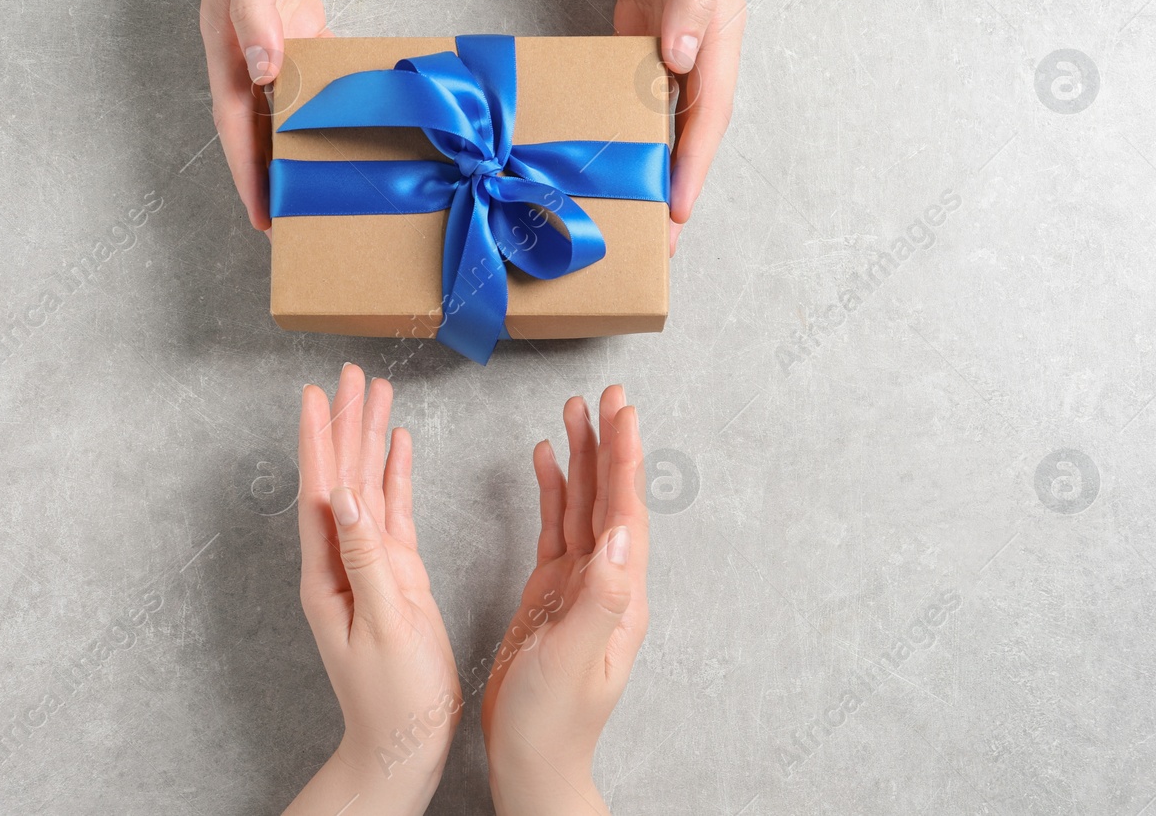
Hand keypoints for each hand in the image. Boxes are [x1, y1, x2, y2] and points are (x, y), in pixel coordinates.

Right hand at [201, 0, 331, 232]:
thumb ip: (256, 10)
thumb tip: (260, 68)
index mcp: (226, 38)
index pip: (235, 123)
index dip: (247, 172)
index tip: (264, 219)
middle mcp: (245, 46)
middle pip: (258, 126)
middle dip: (272, 174)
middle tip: (301, 221)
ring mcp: (272, 34)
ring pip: (284, 105)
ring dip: (299, 144)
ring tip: (326, 185)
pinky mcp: (298, 18)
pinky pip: (312, 72)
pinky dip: (325, 100)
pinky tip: (350, 123)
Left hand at [285, 364, 460, 815]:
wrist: (403, 745)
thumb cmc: (394, 699)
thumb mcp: (384, 625)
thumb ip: (368, 559)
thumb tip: (347, 497)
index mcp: (329, 574)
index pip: (320, 491)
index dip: (319, 438)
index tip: (318, 392)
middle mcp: (342, 562)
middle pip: (340, 477)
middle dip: (345, 423)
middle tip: (351, 374)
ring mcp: (368, 567)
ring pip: (366, 487)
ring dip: (368, 439)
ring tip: (376, 393)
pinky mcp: (396, 576)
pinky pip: (393, 513)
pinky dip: (395, 476)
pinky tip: (398, 447)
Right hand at [481, 386, 649, 815]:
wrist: (530, 759)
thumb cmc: (552, 721)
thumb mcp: (574, 659)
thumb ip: (598, 598)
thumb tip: (618, 536)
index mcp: (619, 596)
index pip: (625, 513)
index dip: (625, 461)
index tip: (624, 414)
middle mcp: (605, 582)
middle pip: (609, 498)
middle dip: (608, 444)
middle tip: (607, 395)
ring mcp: (577, 584)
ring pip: (581, 505)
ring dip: (580, 458)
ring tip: (574, 411)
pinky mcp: (549, 591)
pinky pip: (554, 527)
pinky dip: (550, 490)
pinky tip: (544, 460)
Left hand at [608, 0, 744, 254]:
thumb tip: (680, 57)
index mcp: (717, 32)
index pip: (708, 114)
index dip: (693, 166)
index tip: (678, 212)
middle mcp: (695, 45)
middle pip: (688, 129)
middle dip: (673, 185)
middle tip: (654, 241)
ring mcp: (668, 38)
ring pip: (659, 115)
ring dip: (646, 161)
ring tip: (626, 209)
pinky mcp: (639, 24)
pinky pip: (629, 84)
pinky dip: (619, 120)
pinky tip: (599, 147)